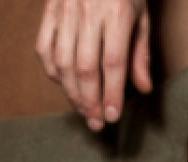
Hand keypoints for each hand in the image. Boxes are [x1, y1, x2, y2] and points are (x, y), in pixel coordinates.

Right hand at [36, 0, 152, 131]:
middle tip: (97, 123)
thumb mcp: (141, 14)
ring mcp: (65, 9)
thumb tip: (142, 89)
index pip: (113, 63)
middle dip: (91, 102)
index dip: (112, 94)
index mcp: (117, 11)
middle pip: (86, 68)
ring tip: (83, 111)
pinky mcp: (50, 8)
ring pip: (63, 63)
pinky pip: (45, 48)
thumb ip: (140, 52)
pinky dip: (53, 72)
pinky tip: (65, 85)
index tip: (113, 117)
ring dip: (72, 93)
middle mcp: (88, 10)